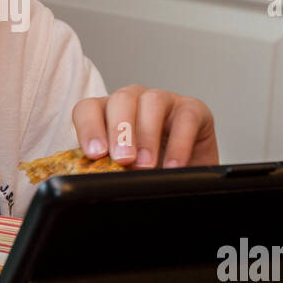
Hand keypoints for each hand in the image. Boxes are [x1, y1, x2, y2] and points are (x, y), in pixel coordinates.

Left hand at [71, 85, 217, 168]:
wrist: (187, 180)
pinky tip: (173, 166)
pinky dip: (179, 144)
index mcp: (108, 112)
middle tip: (122, 159)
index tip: (95, 153)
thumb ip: (105, 170)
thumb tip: (94, 183)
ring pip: (152, 101)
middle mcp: (135, 100)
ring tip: (146, 165)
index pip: (89, 108)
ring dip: (147, 135)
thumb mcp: (122, 171)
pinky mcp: (193, 110)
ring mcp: (165, 101)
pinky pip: (186, 118)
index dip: (89, 128)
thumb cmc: (148, 172)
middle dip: (120, 130)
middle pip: (121, 99)